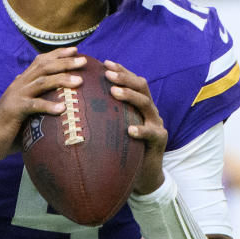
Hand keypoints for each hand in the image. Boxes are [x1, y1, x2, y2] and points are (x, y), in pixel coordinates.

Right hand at [0, 48, 86, 164]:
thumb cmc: (9, 128)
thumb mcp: (25, 111)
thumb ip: (37, 102)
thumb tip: (58, 103)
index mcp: (22, 82)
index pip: (41, 61)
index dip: (58, 54)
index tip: (76, 50)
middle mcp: (19, 84)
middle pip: (44, 67)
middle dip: (64, 62)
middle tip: (83, 61)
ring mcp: (15, 96)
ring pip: (41, 82)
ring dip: (61, 79)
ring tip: (79, 81)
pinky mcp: (13, 110)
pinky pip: (33, 105)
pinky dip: (48, 106)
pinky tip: (62, 109)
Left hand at [103, 60, 166, 193]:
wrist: (144, 175)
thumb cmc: (125, 149)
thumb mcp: (115, 128)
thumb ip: (106, 114)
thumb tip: (78, 101)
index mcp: (140, 105)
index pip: (132, 81)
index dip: (121, 71)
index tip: (104, 63)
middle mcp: (150, 111)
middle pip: (141, 86)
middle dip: (124, 78)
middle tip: (107, 74)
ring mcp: (157, 124)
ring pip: (146, 104)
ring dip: (130, 96)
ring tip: (114, 92)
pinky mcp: (160, 140)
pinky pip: (152, 133)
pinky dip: (141, 130)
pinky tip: (130, 130)